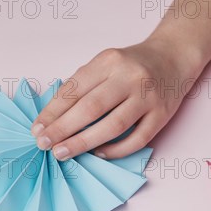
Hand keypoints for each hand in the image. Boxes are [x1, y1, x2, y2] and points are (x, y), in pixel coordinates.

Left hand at [31, 40, 202, 159]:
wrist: (173, 57)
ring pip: (113, 126)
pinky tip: (97, 153)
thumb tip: (53, 117)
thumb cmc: (131, 64)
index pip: (75, 89)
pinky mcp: (163, 114)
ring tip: (62, 153)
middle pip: (91, 108)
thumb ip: (83, 85)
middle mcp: (129, 77)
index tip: (37, 129)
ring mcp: (148, 97)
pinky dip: (115, 149)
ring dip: (84, 142)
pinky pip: (137, 139)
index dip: (52, 112)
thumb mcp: (105, 63)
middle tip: (44, 144)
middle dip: (62, 129)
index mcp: (109, 61)